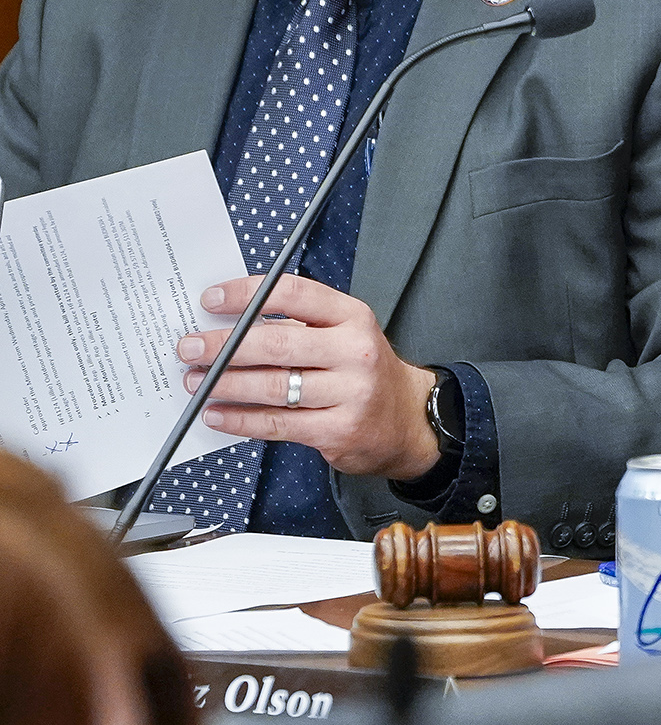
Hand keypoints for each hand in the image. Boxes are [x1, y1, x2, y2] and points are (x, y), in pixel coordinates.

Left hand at [177, 275, 439, 480]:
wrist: (406, 420)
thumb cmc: (362, 371)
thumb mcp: (344, 334)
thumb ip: (296, 326)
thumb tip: (227, 326)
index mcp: (353, 317)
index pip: (294, 294)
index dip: (247, 294)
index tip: (211, 300)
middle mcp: (355, 351)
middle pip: (277, 343)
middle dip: (223, 346)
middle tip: (190, 348)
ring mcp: (349, 393)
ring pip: (272, 386)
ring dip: (224, 384)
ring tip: (196, 382)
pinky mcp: (337, 430)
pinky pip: (276, 424)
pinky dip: (239, 419)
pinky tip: (217, 413)